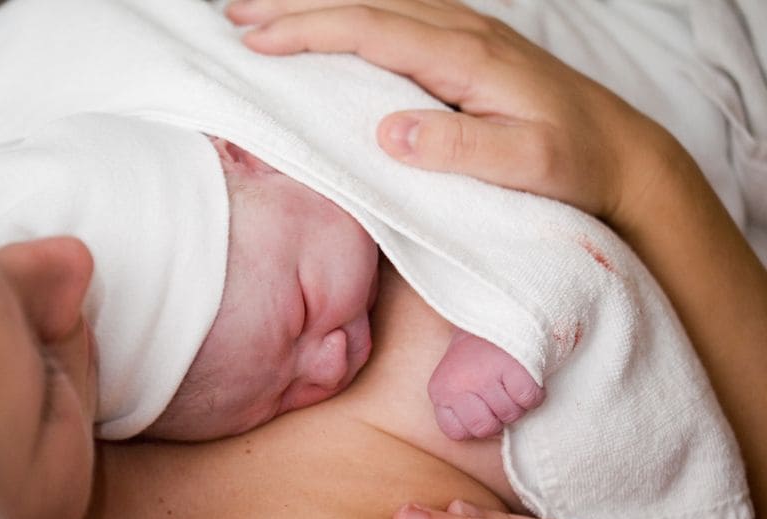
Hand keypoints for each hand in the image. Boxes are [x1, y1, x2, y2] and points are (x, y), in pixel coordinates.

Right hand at [225, 0, 668, 225]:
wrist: (622, 153)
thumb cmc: (575, 164)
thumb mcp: (528, 165)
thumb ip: (462, 146)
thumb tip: (388, 130)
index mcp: (468, 57)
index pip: (372, 30)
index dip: (310, 32)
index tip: (256, 42)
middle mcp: (463, 31)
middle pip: (365, 1)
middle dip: (295, 4)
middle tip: (233, 12)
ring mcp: (467, 32)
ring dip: (318, 1)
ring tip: (264, 8)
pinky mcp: (468, 45)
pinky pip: (397, 12)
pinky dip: (352, 10)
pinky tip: (332, 17)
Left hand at [428, 329, 543, 439]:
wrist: (495, 310)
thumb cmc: (477, 350)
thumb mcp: (456, 377)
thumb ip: (463, 406)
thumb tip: (490, 435)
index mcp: (440, 390)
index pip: (456, 432)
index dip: (473, 424)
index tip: (481, 406)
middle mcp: (458, 386)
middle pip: (486, 429)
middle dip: (498, 417)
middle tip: (500, 391)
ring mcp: (484, 378)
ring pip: (511, 415)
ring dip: (518, 402)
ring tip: (510, 377)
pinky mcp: (512, 369)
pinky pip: (529, 400)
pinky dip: (535, 393)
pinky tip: (525, 375)